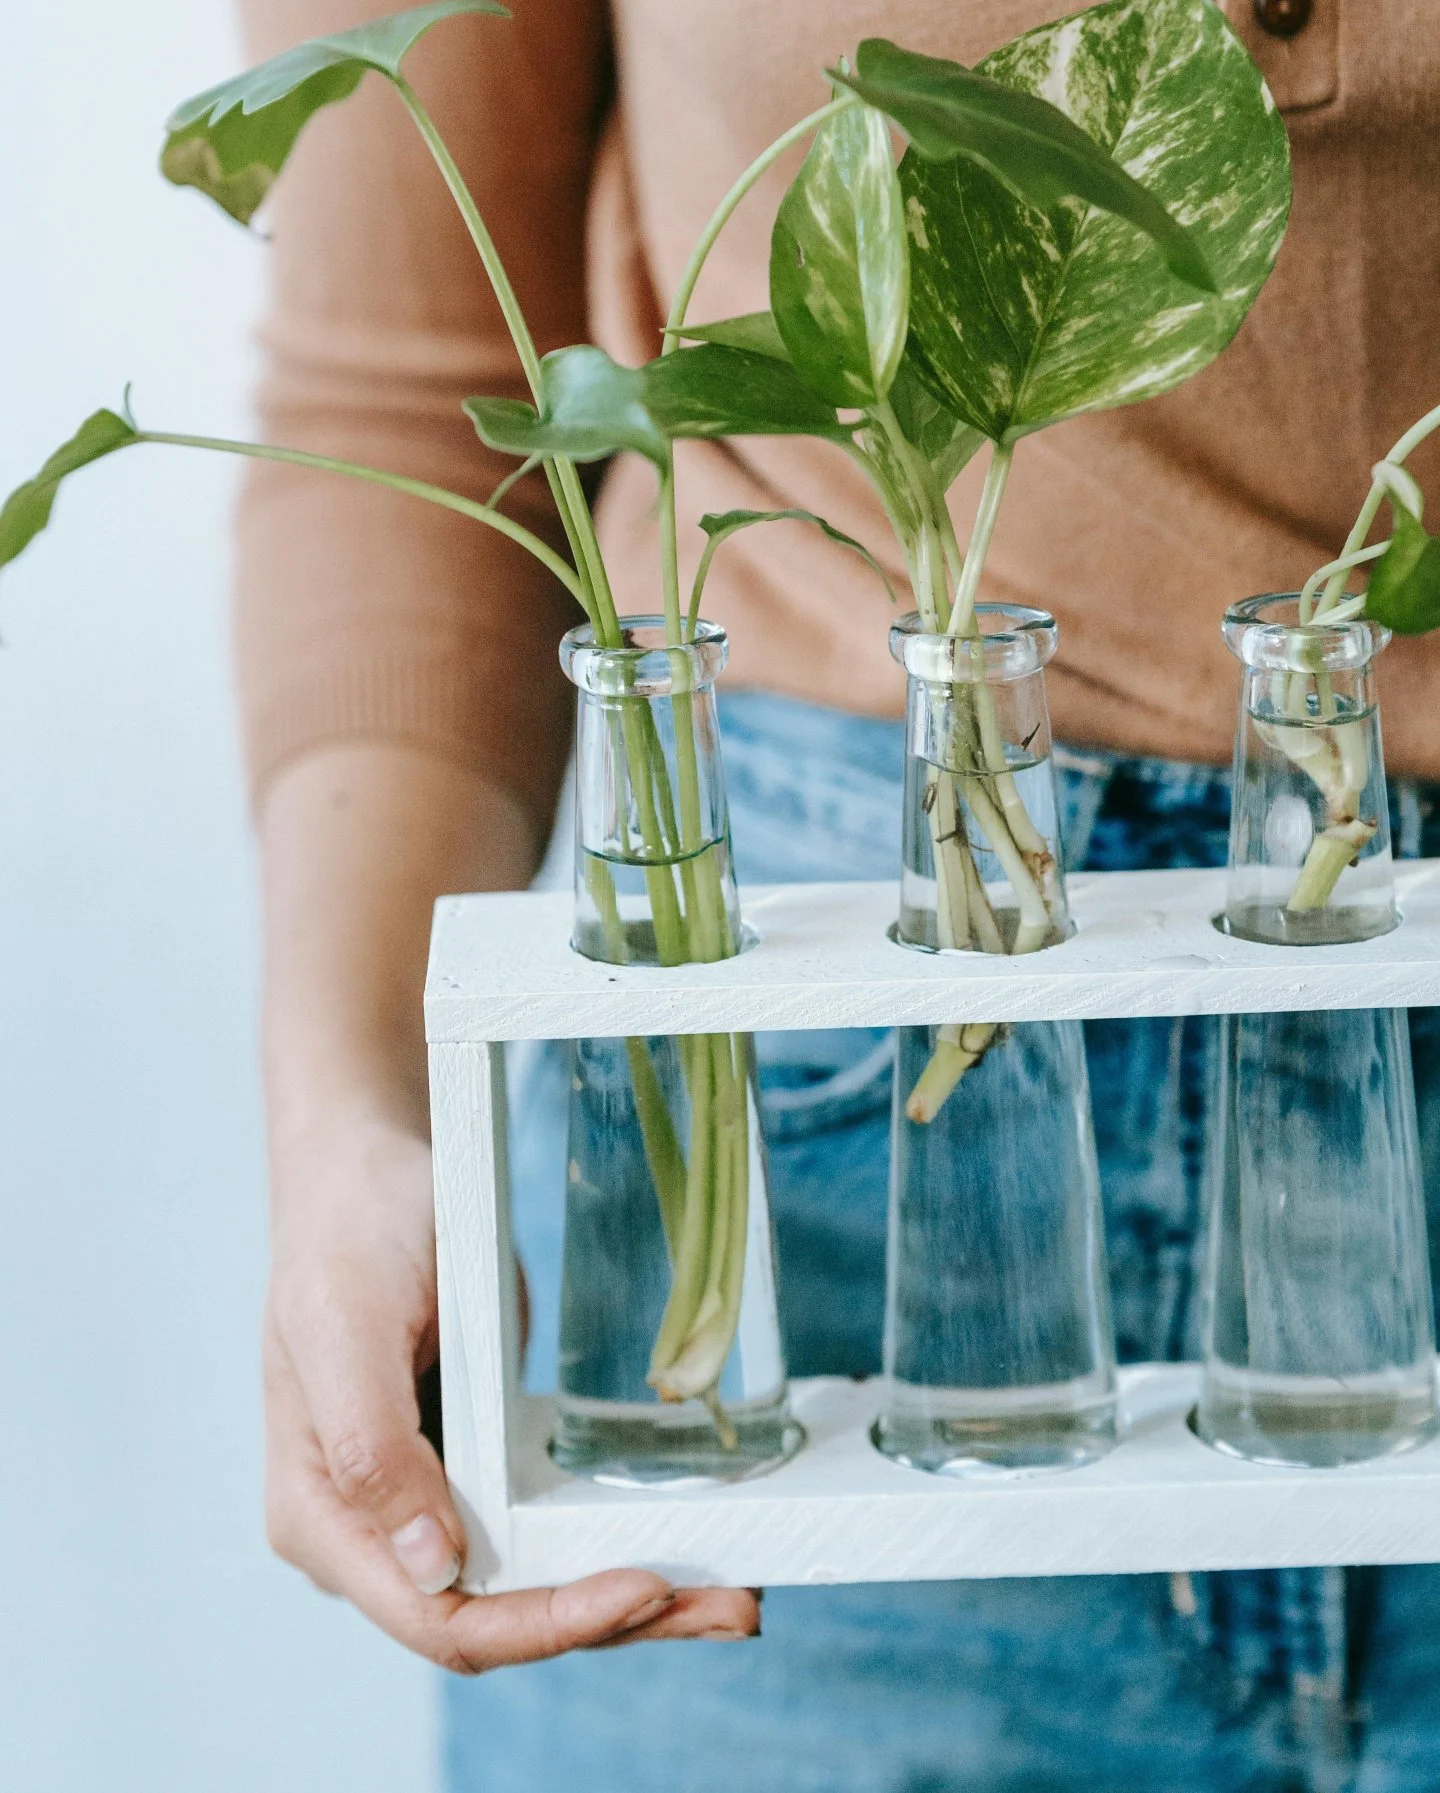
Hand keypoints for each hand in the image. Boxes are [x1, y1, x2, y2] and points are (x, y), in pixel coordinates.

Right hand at [261, 1108, 759, 1671]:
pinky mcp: (478, 1468)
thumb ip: (370, 1448)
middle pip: (503, 1618)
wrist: (365, 1171)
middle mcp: (375, 1535)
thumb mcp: (344, 1324)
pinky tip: (688, 1539)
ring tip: (733, 1592)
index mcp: (322, 1518)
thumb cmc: (346, 1237)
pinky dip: (613, 1539)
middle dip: (617, 1622)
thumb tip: (432, 1568)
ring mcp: (430, 1503)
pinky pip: (547, 1528)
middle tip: (733, 1607)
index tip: (644, 1587)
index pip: (441, 1618)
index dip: (546, 1622)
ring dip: (633, 1598)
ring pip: (535, 1585)